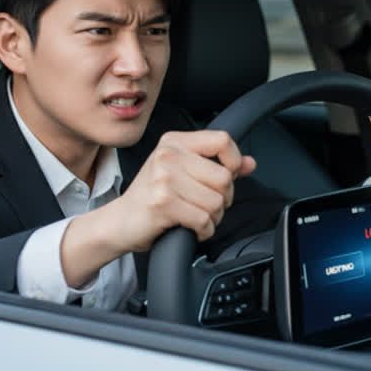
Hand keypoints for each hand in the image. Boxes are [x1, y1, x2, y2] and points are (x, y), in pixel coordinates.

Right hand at [116, 129, 255, 250]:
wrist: (120, 221)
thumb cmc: (152, 196)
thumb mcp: (183, 172)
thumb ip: (218, 165)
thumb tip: (250, 163)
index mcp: (175, 142)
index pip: (222, 140)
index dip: (234, 162)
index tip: (228, 176)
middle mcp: (168, 156)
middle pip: (224, 177)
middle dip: (223, 199)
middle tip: (207, 205)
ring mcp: (164, 179)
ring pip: (216, 202)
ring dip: (213, 217)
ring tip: (197, 217)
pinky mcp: (163, 203)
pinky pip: (204, 220)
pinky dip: (204, 230)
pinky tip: (192, 228)